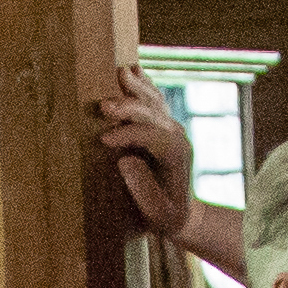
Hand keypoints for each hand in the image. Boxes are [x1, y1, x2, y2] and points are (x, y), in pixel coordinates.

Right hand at [91, 61, 220, 249]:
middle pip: (153, 114)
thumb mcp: (158, 214)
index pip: (152, 137)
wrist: (184, 213)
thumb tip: (125, 160)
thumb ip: (143, 190)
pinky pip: (156, 101)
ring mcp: (173, 129)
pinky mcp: (166, 126)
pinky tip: (134, 71)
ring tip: (122, 72)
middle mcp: (178, 137)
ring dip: (137, 88)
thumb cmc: (167, 217)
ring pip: (155, 102)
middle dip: (129, 108)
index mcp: (177, 156)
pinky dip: (144, 86)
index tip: (104, 139)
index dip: (128, 135)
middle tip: (104, 106)